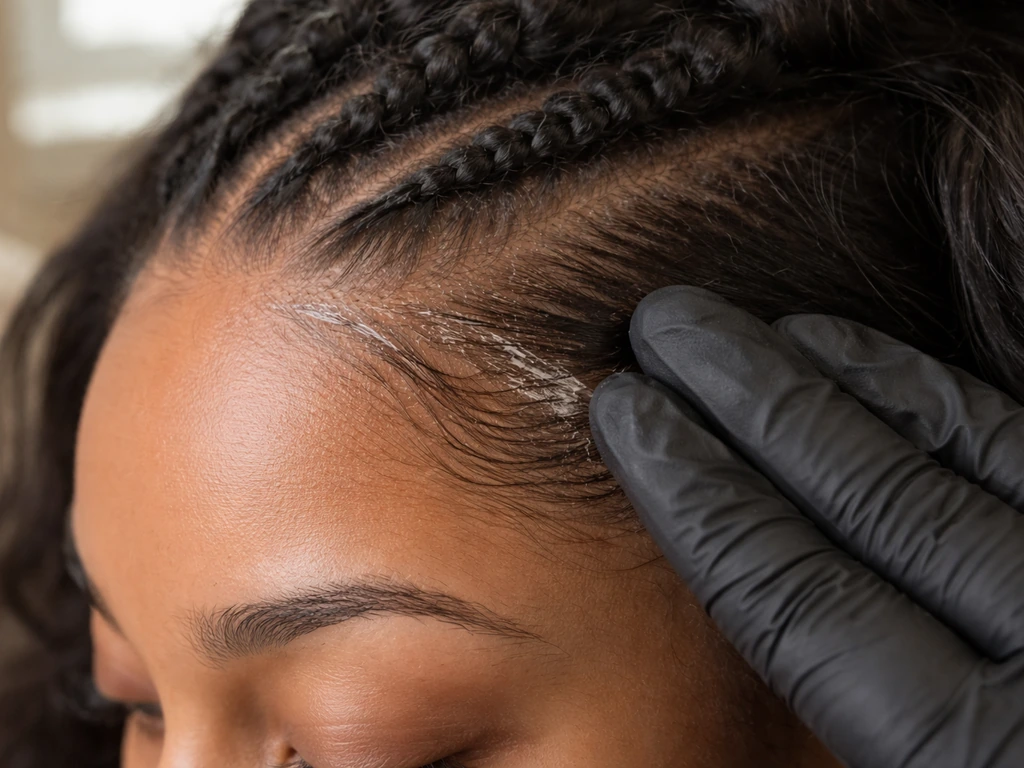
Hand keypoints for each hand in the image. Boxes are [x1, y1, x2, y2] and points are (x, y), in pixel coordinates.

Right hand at [589, 286, 1023, 767]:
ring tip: (737, 326)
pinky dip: (928, 390)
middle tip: (659, 324)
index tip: (622, 413)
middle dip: (742, 402)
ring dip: (826, 378)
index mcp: (966, 761)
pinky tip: (852, 349)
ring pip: (948, 458)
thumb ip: (839, 725)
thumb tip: (748, 576)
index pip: (792, 596)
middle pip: (864, 500)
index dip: (693, 495)